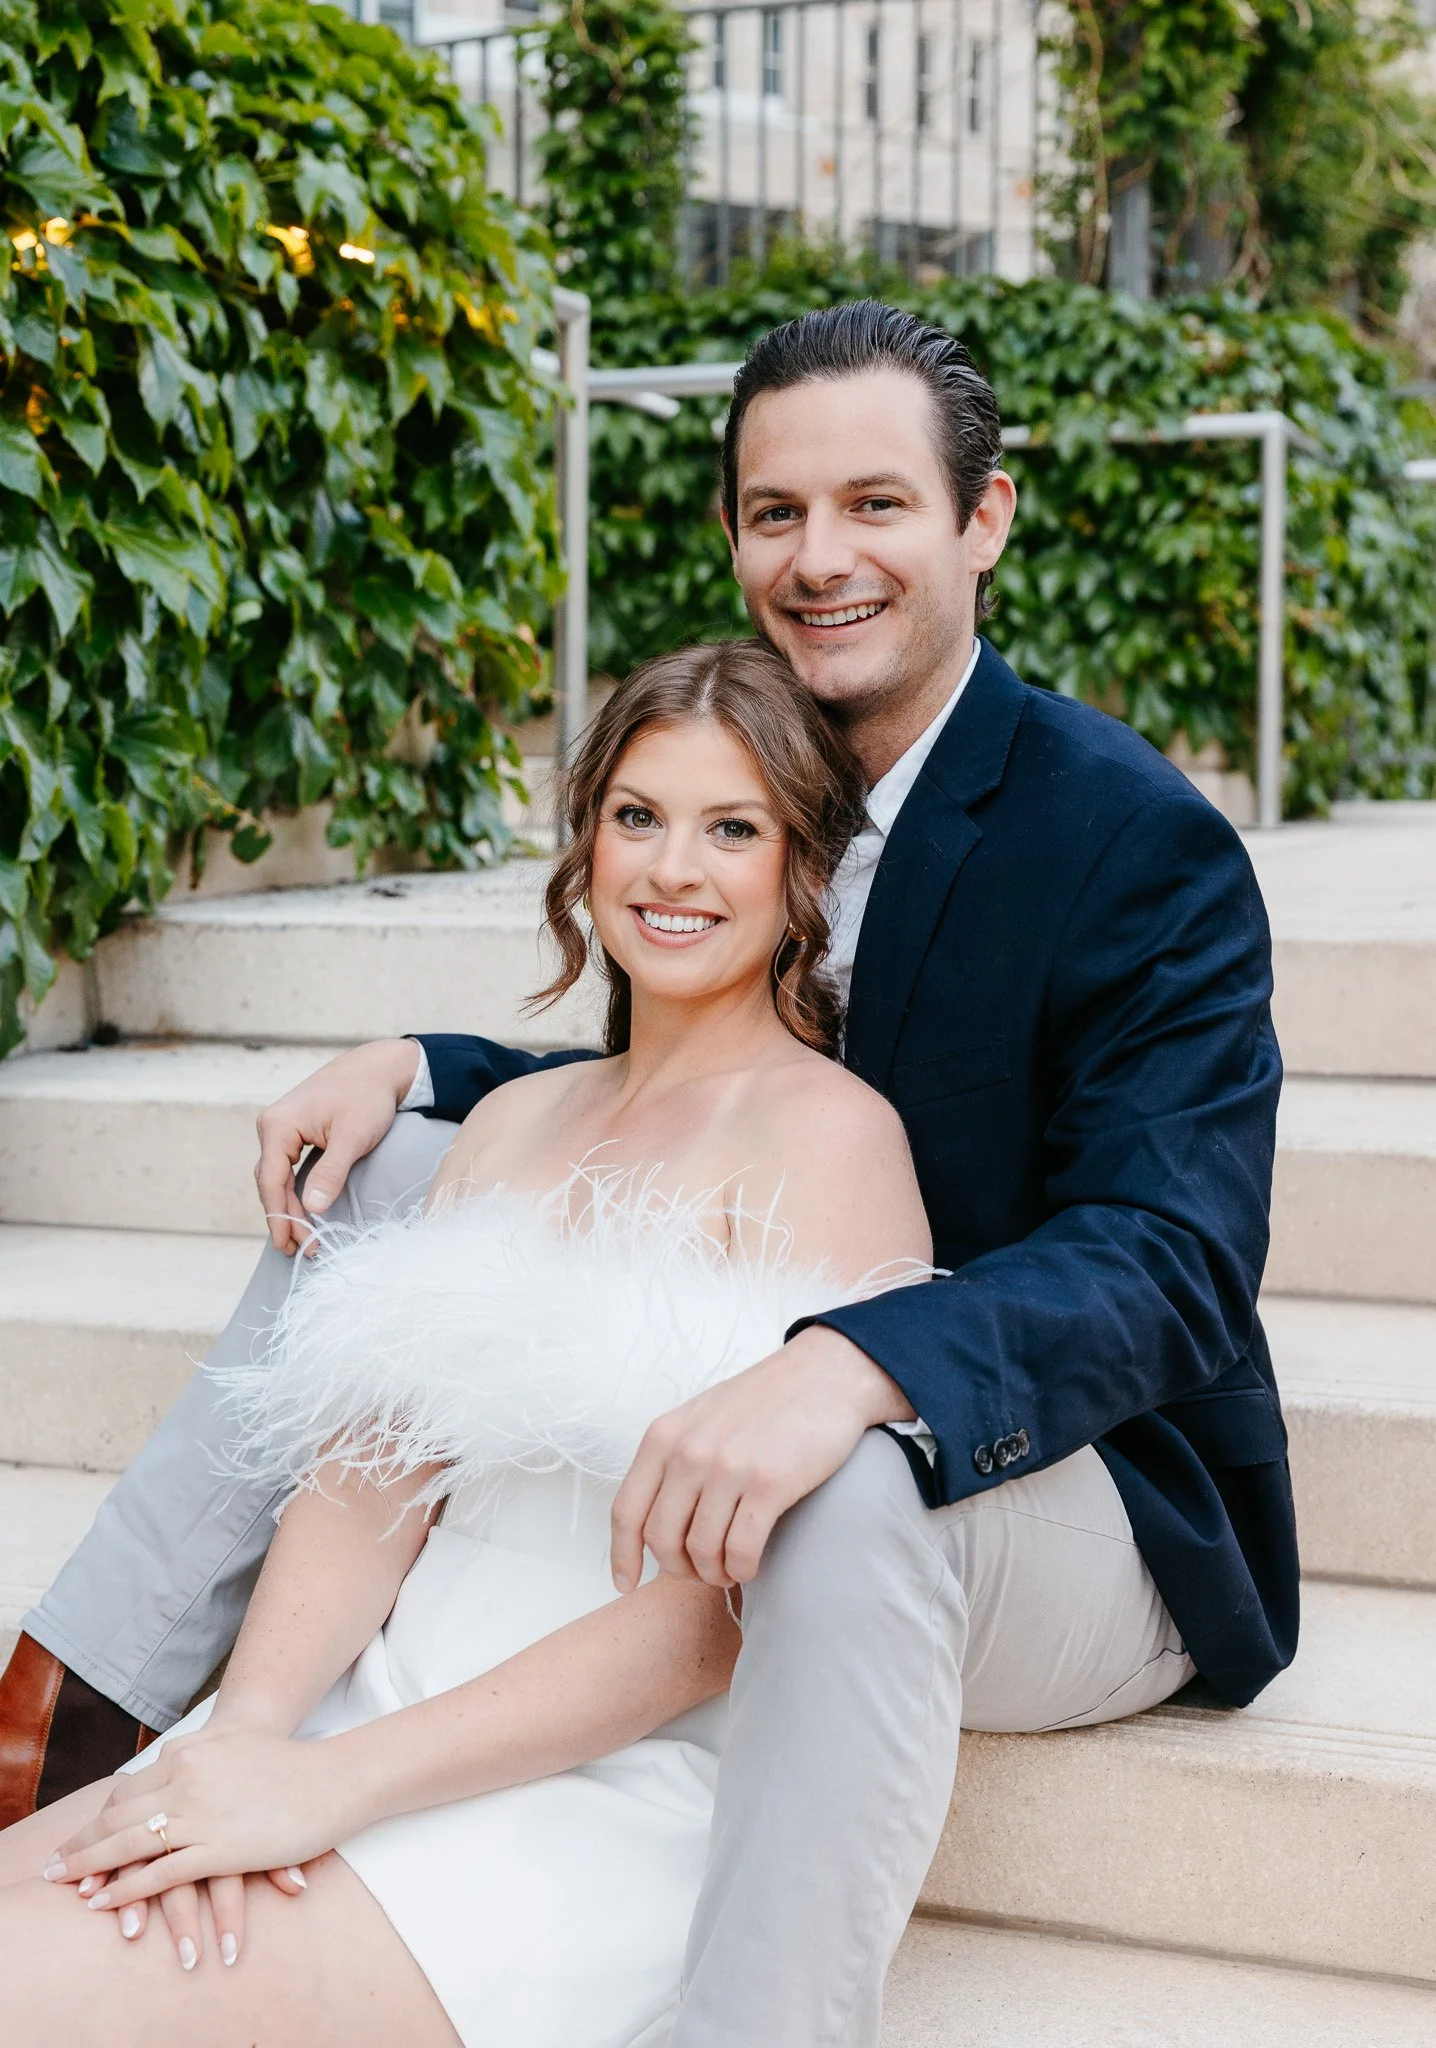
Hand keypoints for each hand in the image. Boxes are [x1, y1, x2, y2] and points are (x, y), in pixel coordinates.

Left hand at [44, 1726, 360, 1959]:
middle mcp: (187, 1780)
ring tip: (68, 1887)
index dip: (98, 1818)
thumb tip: (166, 1761)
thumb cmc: (286, 1761)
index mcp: (188, 1753)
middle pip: (118, 1817)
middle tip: (56, 1867)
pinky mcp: (219, 1849)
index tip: (79, 1838)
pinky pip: (160, 1874)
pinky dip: (127, 1891)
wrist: (332, 1779)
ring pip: (129, 1846)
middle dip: (82, 1845)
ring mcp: (201, 1815)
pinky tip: (107, 1902)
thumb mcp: (232, 1743)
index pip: (126, 1790)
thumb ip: (197, 1751)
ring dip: (91, 1869)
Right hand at [255, 1038, 420, 1255]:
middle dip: (285, 1217)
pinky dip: (294, 1190)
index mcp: (278, 1125)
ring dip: (288, 1206)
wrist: (378, 1068)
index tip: (290, 1245)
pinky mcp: (294, 1131)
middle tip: (300, 1249)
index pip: (272, 1181)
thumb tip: (311, 1209)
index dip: (280, 1217)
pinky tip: (303, 1210)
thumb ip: (331, 1173)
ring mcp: (281, 1128)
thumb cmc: (367, 1097)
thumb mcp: (352, 1137)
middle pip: (271, 1182)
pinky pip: (287, 1168)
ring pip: (277, 1176)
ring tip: (301, 1237)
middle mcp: (272, 1126)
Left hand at [610, 1325, 914, 1590]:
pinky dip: (742, 1569)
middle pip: (661, 1540)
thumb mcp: (700, 1418)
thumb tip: (654, 1523)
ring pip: (701, 1551)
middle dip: (679, 1569)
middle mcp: (689, 1452)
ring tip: (730, 1569)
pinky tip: (750, 1565)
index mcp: (664, 1436)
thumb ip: (673, 1460)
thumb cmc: (764, 1401)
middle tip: (701, 1572)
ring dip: (714, 1573)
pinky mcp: (769, 1484)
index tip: (627, 1583)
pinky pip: (740, 1550)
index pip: (626, 1511)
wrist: (824, 1374)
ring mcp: (728, 1468)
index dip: (622, 1556)